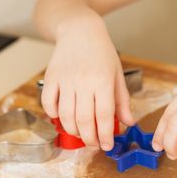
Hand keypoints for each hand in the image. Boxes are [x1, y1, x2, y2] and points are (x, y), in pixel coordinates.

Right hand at [41, 13, 134, 150]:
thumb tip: (128, 123)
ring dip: (72, 130)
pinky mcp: (50, 78)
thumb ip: (122, 101)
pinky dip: (53, 116)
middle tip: (94, 145)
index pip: (104, 115)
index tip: (107, 146)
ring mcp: (65, 80)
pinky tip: (62, 118)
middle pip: (83, 120)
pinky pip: (48, 103)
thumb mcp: (117, 75)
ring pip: (65, 115)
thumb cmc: (102, 53)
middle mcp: (83, 81)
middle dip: (89, 139)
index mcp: (103, 81)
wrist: (80, 31)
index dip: (105, 135)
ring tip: (81, 134)